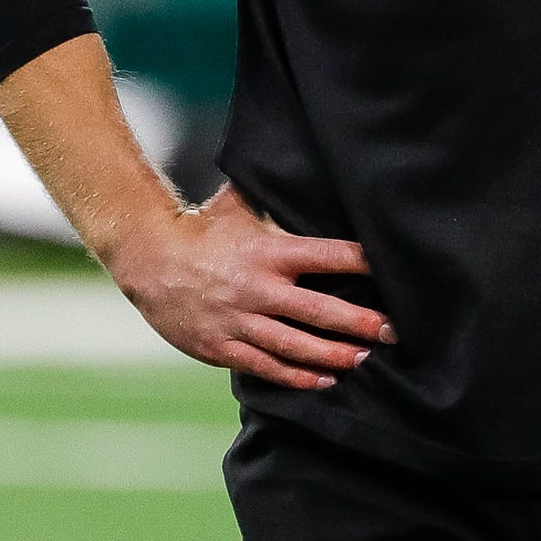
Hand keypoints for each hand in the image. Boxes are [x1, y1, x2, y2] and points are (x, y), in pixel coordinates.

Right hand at [104, 181, 393, 391]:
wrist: (146, 259)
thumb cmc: (197, 229)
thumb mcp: (234, 205)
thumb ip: (267, 194)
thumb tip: (291, 160)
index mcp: (268, 251)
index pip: (327, 255)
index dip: (362, 262)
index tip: (391, 270)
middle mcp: (258, 288)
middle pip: (320, 311)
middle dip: (360, 323)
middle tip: (394, 332)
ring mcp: (240, 321)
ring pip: (297, 346)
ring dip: (334, 355)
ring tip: (363, 359)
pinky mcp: (222, 347)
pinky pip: (267, 366)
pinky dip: (297, 377)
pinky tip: (323, 381)